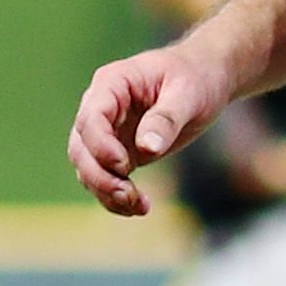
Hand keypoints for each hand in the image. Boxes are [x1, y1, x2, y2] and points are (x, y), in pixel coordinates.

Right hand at [69, 40, 235, 216]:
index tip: (125, 166)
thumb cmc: (195, 78)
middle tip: (129, 195)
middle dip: (100, 176)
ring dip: (107, 192)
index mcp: (112, 83)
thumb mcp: (187, 93)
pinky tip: (139, 207)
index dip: (101, 145)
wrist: (204, 80)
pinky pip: (105, 179)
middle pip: (81, 147)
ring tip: (140, 206)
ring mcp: (107, 132)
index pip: (91, 118)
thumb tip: (147, 148)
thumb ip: (166, 118)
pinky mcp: (118, 153)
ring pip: (87, 168)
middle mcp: (101, 108)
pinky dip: (116, 197)